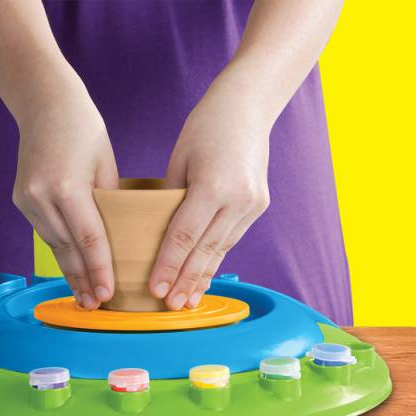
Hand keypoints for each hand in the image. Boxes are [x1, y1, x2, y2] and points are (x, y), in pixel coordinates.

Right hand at [12, 69, 118, 309]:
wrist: (43, 103)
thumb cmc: (83, 127)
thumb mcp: (106, 163)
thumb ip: (109, 202)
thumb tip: (115, 236)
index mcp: (67, 186)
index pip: (89, 239)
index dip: (99, 270)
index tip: (107, 294)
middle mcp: (41, 196)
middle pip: (67, 249)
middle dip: (83, 280)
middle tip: (96, 305)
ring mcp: (26, 199)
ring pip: (54, 245)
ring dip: (70, 270)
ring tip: (84, 294)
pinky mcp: (20, 199)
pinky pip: (45, 232)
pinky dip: (59, 251)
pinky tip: (70, 267)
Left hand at [149, 65, 271, 309]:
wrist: (247, 108)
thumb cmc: (205, 127)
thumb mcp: (179, 160)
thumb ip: (171, 199)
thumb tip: (158, 233)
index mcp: (213, 186)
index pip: (184, 236)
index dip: (169, 266)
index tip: (156, 290)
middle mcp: (238, 199)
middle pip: (206, 250)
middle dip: (187, 281)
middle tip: (172, 307)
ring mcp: (253, 204)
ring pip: (222, 248)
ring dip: (204, 275)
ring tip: (188, 299)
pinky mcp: (259, 205)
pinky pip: (232, 237)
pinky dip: (216, 257)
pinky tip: (205, 274)